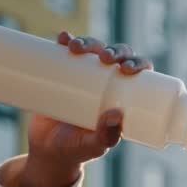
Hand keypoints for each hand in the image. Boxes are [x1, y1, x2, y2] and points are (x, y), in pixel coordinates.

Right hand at [18, 32, 153, 186]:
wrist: (47, 150)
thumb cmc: (79, 149)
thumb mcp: (95, 146)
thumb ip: (107, 136)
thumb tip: (117, 115)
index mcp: (125, 96)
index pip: (139, 73)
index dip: (138, 64)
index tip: (128, 69)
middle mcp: (108, 81)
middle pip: (118, 56)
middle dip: (115, 50)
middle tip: (105, 58)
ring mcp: (85, 75)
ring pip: (94, 49)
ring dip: (89, 42)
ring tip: (76, 47)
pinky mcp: (62, 72)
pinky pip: (66, 50)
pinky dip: (66, 40)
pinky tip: (63, 36)